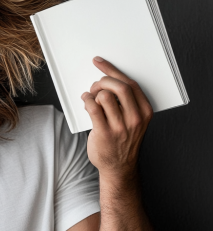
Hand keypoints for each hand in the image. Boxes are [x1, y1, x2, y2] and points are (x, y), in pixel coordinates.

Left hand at [81, 56, 152, 177]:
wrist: (118, 167)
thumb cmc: (123, 141)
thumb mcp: (134, 121)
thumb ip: (126, 104)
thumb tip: (106, 83)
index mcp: (144, 112)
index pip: (130, 84)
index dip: (113, 71)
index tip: (99, 63)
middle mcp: (135, 118)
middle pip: (118, 87)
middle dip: (102, 81)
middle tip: (95, 86)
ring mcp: (120, 126)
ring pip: (104, 96)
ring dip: (93, 93)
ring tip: (90, 98)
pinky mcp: (104, 132)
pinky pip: (93, 107)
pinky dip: (86, 100)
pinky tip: (85, 102)